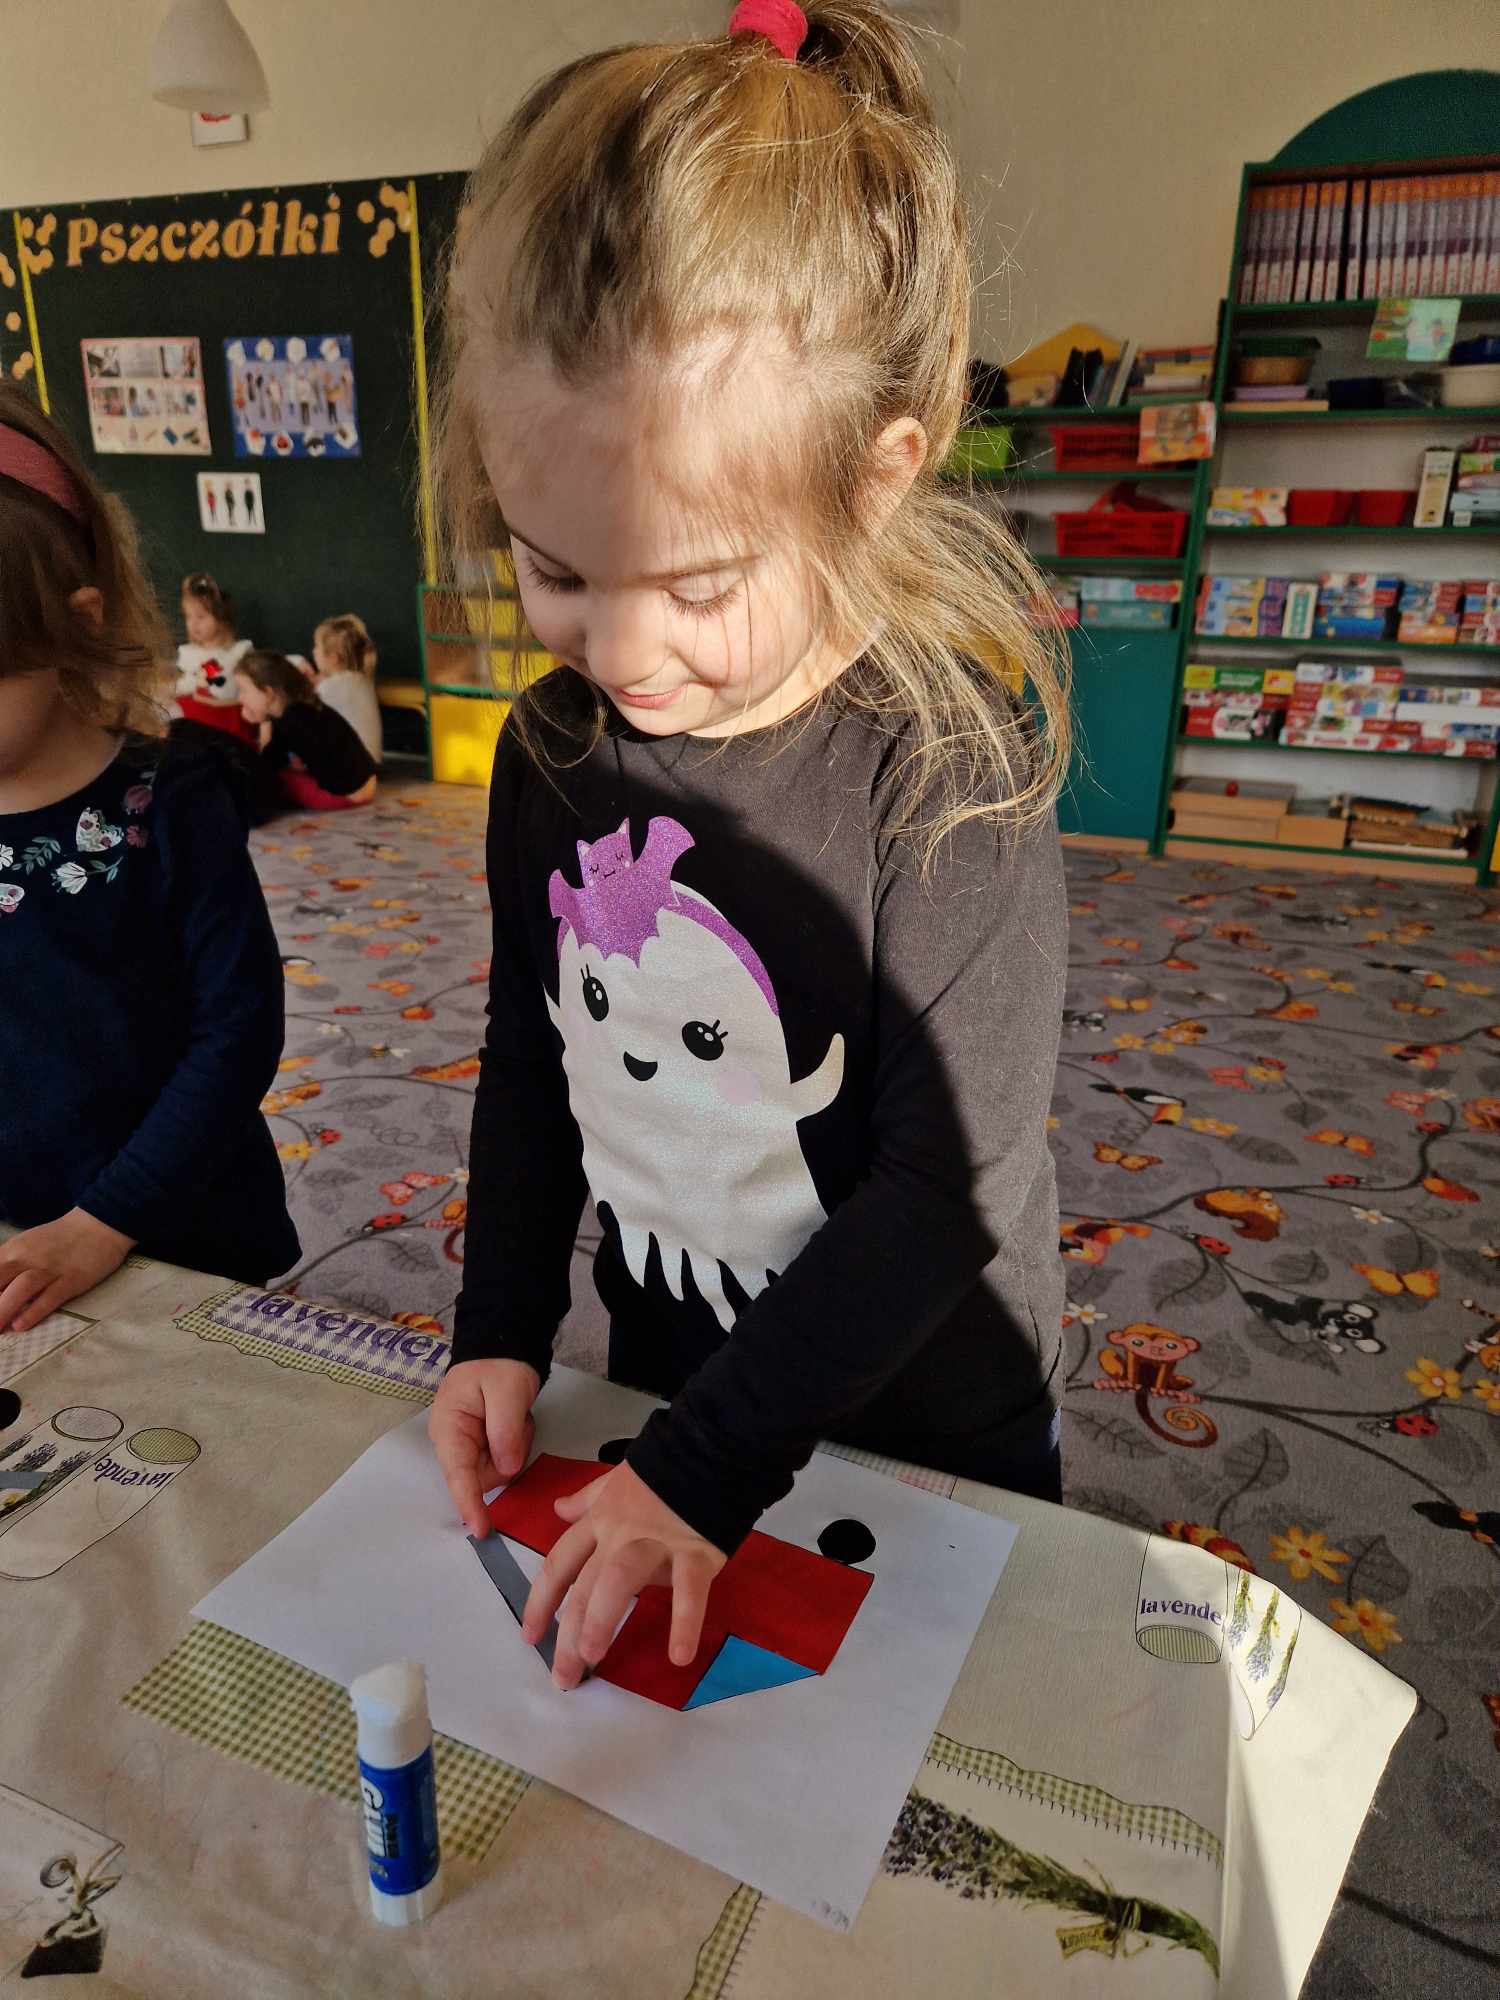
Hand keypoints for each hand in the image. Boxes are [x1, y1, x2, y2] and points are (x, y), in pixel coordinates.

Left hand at [0, 1209, 134, 1332]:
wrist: (100, 1224)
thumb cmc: (61, 1239)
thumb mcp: (27, 1246)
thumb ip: (8, 1267)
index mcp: (14, 1249)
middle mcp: (28, 1258)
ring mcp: (51, 1269)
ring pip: (21, 1289)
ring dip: (3, 1310)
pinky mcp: (73, 1279)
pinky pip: (50, 1297)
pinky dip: (34, 1311)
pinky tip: (21, 1325)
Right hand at [428, 1358, 539, 1538]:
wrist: (503, 1344)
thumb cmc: (499, 1364)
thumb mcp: (507, 1392)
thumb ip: (505, 1432)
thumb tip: (506, 1470)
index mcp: (449, 1426)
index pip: (458, 1474)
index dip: (469, 1503)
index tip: (480, 1529)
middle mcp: (452, 1441)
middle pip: (481, 1476)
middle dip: (507, 1458)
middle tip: (519, 1422)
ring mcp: (467, 1445)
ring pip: (496, 1471)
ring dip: (514, 1449)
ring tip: (517, 1416)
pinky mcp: (483, 1445)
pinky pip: (504, 1460)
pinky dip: (516, 1444)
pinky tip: (516, 1420)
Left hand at [523, 1462, 725, 1691]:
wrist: (708, 1450)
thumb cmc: (661, 1471)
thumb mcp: (615, 1480)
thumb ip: (586, 1500)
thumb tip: (558, 1509)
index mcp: (600, 1521)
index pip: (560, 1564)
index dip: (540, 1601)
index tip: (529, 1636)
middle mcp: (619, 1535)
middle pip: (585, 1584)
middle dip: (567, 1632)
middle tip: (563, 1678)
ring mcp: (657, 1542)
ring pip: (619, 1579)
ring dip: (601, 1619)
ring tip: (591, 1658)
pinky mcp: (695, 1551)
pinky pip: (689, 1590)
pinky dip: (684, 1622)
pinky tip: (679, 1656)